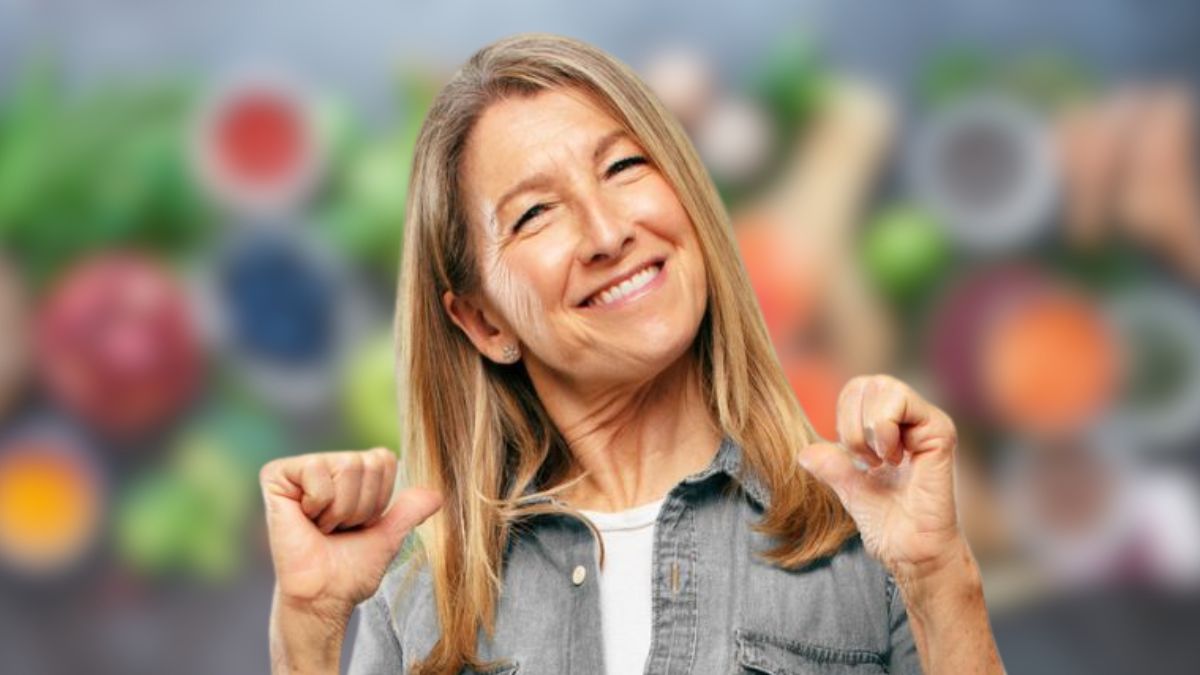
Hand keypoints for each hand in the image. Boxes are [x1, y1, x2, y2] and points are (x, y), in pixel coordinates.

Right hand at [259, 448, 442, 620]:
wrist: (323, 596)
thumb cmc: (350, 570)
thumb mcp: (388, 536)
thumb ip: (411, 511)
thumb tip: (437, 495)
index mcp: (350, 474)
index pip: (384, 458)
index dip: (380, 499)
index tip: (359, 524)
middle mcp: (326, 464)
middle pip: (367, 461)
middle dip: (360, 505)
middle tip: (338, 529)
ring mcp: (300, 468)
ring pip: (347, 466)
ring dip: (341, 509)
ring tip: (322, 527)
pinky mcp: (276, 475)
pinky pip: (318, 473)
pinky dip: (319, 504)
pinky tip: (304, 520)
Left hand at [798, 374, 960, 581]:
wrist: (910, 552)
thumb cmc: (887, 523)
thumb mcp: (848, 487)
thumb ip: (830, 465)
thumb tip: (804, 453)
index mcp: (891, 426)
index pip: (856, 390)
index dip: (844, 418)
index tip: (855, 458)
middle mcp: (912, 419)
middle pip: (867, 383)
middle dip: (851, 423)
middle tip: (867, 461)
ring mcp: (927, 422)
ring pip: (884, 386)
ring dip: (867, 427)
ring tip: (882, 461)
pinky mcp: (940, 431)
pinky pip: (901, 403)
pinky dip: (883, 430)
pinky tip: (894, 460)